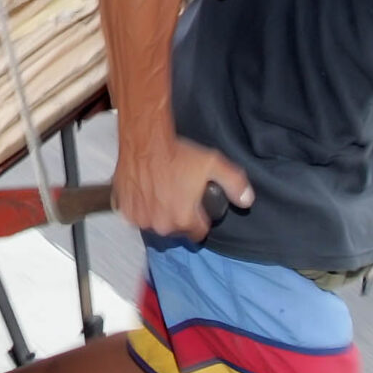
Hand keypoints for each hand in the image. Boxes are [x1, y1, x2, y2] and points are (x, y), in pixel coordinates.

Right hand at [113, 135, 252, 240]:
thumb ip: (235, 184)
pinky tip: (147, 192)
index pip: (198, 232)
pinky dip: (142, 208)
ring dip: (160, 214)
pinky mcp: (125, 210)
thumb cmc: (178, 153)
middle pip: (176, 229)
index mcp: (183, 219)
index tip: (197, 207)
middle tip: (179, 195)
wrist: (145, 140)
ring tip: (162, 192)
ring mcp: (140, 218)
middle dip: (179, 216)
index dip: (201, 219)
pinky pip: (138, 216)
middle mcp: (161, 224)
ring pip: (156, 224)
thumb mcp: (213, 164)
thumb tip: (246, 201)